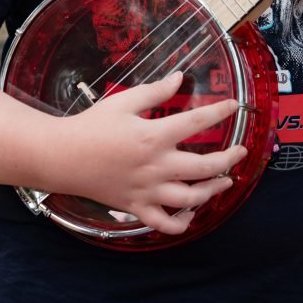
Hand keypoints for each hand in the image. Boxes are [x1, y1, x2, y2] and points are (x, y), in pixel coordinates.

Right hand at [50, 72, 247, 235]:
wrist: (61, 157)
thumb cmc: (91, 126)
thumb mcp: (123, 102)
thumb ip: (154, 92)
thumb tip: (179, 78)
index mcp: (153, 136)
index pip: (197, 123)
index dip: (219, 112)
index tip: (233, 106)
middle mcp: (155, 166)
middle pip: (205, 167)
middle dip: (229, 159)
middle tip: (240, 152)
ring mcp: (147, 191)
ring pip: (191, 198)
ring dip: (213, 190)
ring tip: (224, 180)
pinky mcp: (136, 207)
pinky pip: (165, 224)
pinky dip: (182, 223)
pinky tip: (191, 213)